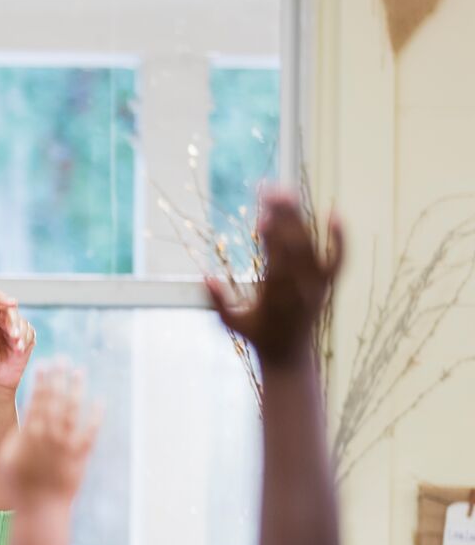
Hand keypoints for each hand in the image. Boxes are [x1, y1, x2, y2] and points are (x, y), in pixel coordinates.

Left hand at [0, 291, 34, 392]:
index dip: (3, 298)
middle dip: (13, 322)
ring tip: (15, 347)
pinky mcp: (25, 337)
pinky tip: (18, 351)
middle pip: (11, 309)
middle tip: (12, 336)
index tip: (12, 303)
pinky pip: (30, 331)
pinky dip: (26, 340)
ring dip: (20, 333)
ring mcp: (13, 328)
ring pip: (22, 320)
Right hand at [0, 363, 100, 505]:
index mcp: (28, 435)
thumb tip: (23, 415)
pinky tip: (99, 401)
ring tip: (79, 372)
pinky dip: (95, 416)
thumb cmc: (17, 485)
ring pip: (72, 411)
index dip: (40, 381)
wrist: (40, 509)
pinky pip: (90, 432)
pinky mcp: (80, 456)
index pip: (36, 400)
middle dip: (58, 377)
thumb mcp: (6, 458)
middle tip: (62, 359)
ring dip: (76, 389)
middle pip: (55, 400)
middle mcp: (48, 436)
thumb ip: (16, 435)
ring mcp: (65, 445)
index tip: (44, 364)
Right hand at [205, 188, 342, 362]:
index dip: (273, 236)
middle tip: (270, 190)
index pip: (278, 259)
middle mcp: (302, 288)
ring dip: (300, 217)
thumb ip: (217, 301)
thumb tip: (206, 276)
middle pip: (296, 244)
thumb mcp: (231, 323)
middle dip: (284, 215)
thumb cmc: (257, 336)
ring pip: (313, 245)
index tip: (263, 215)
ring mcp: (318, 285)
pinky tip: (333, 212)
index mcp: (278, 297)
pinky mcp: (327, 283)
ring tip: (286, 192)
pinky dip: (339, 237)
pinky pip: (338, 258)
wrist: (290, 354)